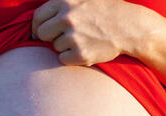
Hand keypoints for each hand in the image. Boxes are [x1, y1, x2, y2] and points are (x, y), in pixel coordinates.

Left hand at [32, 0, 156, 65]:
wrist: (129, 27)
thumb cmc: (106, 10)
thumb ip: (63, 3)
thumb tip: (38, 18)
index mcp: (65, 1)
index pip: (38, 16)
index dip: (37, 26)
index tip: (39, 32)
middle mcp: (67, 18)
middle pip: (42, 33)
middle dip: (50, 37)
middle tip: (63, 37)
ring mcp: (74, 37)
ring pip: (55, 47)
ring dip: (64, 46)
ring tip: (82, 39)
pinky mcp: (81, 54)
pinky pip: (63, 59)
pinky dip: (71, 57)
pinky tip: (84, 49)